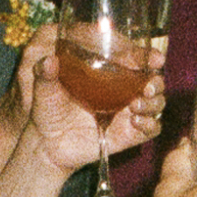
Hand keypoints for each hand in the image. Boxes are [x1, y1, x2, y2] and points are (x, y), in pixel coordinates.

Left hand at [27, 29, 164, 172]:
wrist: (49, 142)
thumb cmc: (45, 107)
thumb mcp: (40, 85)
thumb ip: (43, 73)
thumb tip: (49, 61)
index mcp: (105, 68)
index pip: (131, 56)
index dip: (143, 54)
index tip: (151, 57)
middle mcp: (121, 87)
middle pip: (150, 78)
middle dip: (155, 80)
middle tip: (149, 85)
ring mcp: (128, 110)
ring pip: (156, 102)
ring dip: (154, 102)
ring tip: (136, 105)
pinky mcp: (130, 133)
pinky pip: (151, 128)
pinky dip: (149, 124)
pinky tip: (136, 121)